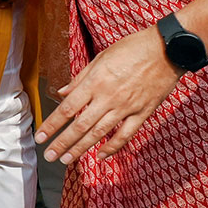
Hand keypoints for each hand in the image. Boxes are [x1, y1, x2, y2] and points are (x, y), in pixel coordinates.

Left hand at [35, 25, 178, 163]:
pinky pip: (125, 134)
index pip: (67, 109)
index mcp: (95, 82)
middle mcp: (108, 97)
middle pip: (80, 125)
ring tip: (67, 159)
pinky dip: (112, 147)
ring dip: (81, 148)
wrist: (168, 49)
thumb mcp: (101, 57)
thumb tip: (63, 93)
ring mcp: (126, 107)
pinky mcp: (143, 112)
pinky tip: (100, 156)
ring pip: (99, 133)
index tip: (40, 136)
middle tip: (49, 156)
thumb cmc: (132, 48)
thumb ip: (80, 78)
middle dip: (62, 143)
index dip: (52, 125)